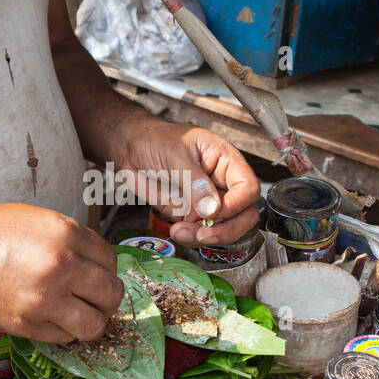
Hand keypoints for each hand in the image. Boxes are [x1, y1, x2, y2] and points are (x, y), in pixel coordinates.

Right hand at [0, 202, 122, 342]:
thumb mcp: (38, 220)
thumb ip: (72, 240)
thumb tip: (97, 264)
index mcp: (66, 234)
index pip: (111, 260)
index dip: (106, 269)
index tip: (96, 274)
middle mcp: (61, 267)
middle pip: (111, 294)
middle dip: (106, 298)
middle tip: (94, 298)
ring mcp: (45, 299)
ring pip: (94, 325)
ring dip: (91, 321)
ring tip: (79, 313)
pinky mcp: (27, 325)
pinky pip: (65, 337)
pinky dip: (64, 331)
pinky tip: (52, 318)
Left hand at [114, 119, 260, 247]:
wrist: (131, 150)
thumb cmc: (155, 140)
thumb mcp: (175, 154)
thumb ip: (194, 181)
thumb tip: (212, 208)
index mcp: (226, 160)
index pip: (248, 187)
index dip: (236, 204)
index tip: (214, 213)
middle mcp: (222, 183)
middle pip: (245, 215)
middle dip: (226, 230)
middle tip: (202, 235)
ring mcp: (209, 201)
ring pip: (225, 229)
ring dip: (206, 237)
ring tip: (180, 232)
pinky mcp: (193, 214)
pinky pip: (201, 233)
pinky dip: (192, 238)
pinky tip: (177, 232)